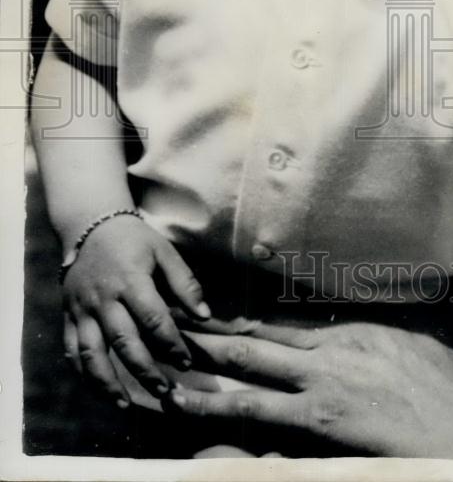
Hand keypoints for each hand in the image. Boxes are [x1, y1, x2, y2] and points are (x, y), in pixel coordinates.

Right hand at [62, 215, 209, 405]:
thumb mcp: (164, 251)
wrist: (91, 227)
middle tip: (165, 391)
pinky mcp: (68, 316)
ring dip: (107, 382)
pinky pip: (72, 351)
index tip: (186, 362)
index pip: (152, 319)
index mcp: (130, 280)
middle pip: (123, 341)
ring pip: (91, 353)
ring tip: (125, 405)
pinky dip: (83, 375)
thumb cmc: (135, 240)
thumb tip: (205, 315)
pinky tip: (98, 392)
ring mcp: (82, 309)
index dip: (170, 343)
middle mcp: (103, 298)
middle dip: (144, 370)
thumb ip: (185, 283)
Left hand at [164, 319, 452, 457]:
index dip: (253, 327)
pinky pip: (262, 413)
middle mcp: (335, 350)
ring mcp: (325, 385)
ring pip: (252, 372)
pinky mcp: (321, 421)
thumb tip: (387, 341)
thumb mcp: (429, 354)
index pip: (293, 327)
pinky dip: (224, 410)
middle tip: (179, 329)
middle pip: (263, 341)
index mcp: (359, 333)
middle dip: (218, 337)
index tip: (225, 324)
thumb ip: (396, 344)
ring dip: (208, 370)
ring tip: (171, 368)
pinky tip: (197, 410)